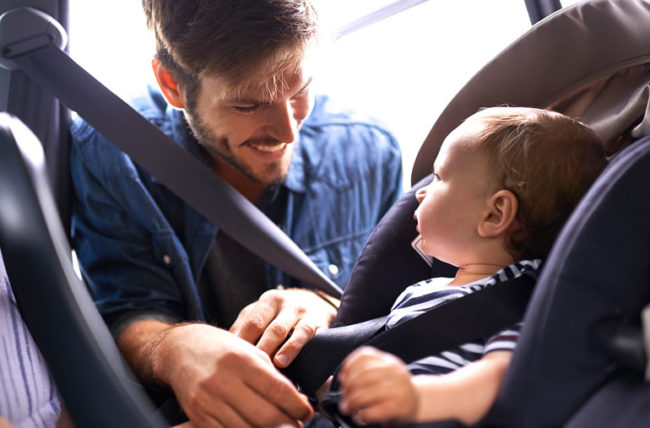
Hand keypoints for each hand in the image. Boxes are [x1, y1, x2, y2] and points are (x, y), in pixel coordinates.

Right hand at [156, 323, 312, 426]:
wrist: (181, 350)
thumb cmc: (221, 349)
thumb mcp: (250, 352)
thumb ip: (273, 376)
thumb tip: (298, 400)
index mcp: (242, 361)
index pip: (278, 391)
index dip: (297, 407)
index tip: (306, 412)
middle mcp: (223, 381)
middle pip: (265, 417)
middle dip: (287, 425)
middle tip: (296, 425)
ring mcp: (208, 401)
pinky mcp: (197, 416)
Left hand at [230, 288, 336, 366]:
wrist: (315, 302)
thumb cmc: (279, 314)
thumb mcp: (261, 312)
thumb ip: (244, 327)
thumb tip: (224, 348)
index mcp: (268, 301)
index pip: (252, 321)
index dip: (243, 341)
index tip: (234, 360)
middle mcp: (286, 305)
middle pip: (270, 327)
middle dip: (261, 347)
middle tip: (251, 367)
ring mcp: (303, 314)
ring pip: (293, 331)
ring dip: (285, 348)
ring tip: (277, 364)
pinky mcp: (318, 324)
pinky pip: (310, 335)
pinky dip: (299, 348)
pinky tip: (295, 361)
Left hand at [337, 347, 417, 424]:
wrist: (417, 403)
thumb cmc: (393, 390)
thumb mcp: (384, 374)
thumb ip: (367, 372)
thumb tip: (341, 378)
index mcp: (388, 361)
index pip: (365, 355)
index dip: (349, 365)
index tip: (342, 377)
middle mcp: (395, 372)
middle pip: (364, 375)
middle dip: (349, 388)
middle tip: (343, 398)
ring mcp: (399, 389)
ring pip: (368, 393)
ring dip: (352, 403)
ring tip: (347, 408)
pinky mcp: (400, 407)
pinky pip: (376, 411)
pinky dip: (363, 415)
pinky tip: (360, 417)